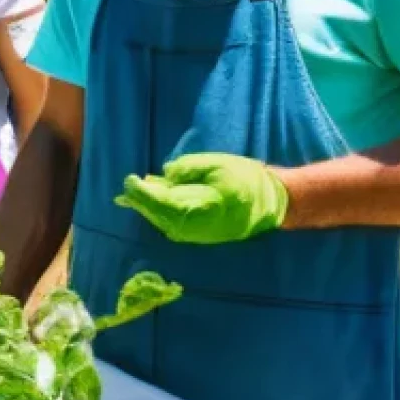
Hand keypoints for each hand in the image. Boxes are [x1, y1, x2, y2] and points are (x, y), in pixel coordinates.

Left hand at [115, 153, 288, 244]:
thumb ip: (188, 169)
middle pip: (157, 214)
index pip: (161, 203)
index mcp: (199, 209)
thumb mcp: (217, 165)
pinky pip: (170, 223)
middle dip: (140, 200)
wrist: (271, 204)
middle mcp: (193, 227)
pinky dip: (157, 211)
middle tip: (127, 185)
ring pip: (161, 220)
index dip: (142, 192)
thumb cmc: (246, 180)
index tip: (130, 179)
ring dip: (146, 206)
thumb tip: (164, 174)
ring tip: (133, 191)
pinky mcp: (196, 234)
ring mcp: (194, 234)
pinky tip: (150, 199)